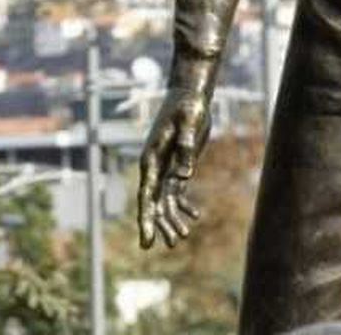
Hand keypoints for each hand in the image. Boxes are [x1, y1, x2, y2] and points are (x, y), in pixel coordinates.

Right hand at [137, 88, 210, 248]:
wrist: (190, 93)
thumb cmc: (188, 106)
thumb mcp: (190, 123)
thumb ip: (186, 148)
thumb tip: (185, 177)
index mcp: (151, 159)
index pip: (146, 196)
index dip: (146, 220)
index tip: (147, 241)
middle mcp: (154, 166)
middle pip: (153, 202)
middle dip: (159, 225)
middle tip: (169, 245)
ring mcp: (165, 166)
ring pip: (165, 200)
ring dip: (172, 218)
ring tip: (182, 238)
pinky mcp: (177, 164)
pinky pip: (177, 190)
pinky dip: (183, 204)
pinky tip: (194, 216)